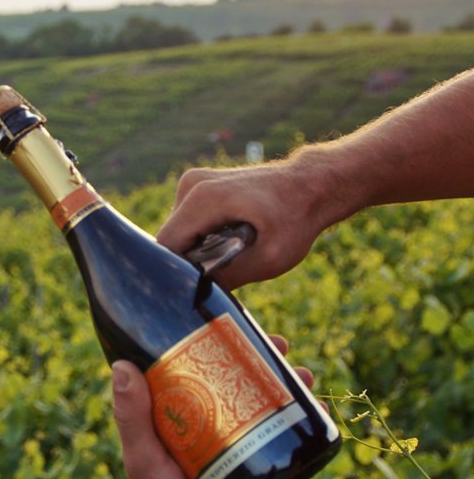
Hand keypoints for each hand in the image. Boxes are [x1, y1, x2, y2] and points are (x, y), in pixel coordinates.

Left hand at [111, 336, 313, 478]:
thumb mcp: (145, 458)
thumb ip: (132, 419)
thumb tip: (121, 366)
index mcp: (173, 412)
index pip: (196, 363)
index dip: (218, 341)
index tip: (241, 325)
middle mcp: (203, 420)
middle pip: (235, 375)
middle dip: (263, 357)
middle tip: (285, 347)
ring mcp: (232, 439)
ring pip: (262, 397)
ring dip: (286, 380)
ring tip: (306, 373)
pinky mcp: (254, 459)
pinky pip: (278, 428)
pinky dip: (298, 414)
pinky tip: (316, 407)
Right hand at [156, 164, 326, 289]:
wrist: (312, 186)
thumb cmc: (295, 221)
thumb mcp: (269, 259)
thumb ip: (229, 278)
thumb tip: (197, 295)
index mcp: (204, 199)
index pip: (166, 245)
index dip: (176, 271)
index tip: (197, 287)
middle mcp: (191, 185)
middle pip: (170, 238)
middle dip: (188, 261)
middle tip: (221, 273)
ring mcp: (193, 182)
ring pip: (178, 232)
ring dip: (196, 250)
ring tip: (230, 253)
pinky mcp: (198, 186)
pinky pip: (187, 222)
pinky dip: (202, 237)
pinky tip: (228, 241)